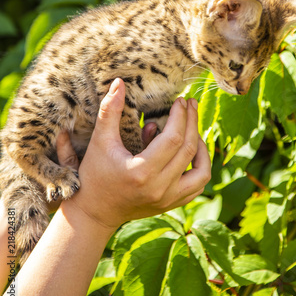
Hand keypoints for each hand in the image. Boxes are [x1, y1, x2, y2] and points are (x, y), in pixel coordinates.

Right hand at [69, 78, 210, 233]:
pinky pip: (198, 185)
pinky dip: (201, 166)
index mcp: (141, 171)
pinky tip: (193, 151)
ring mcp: (168, 199)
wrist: (94, 213)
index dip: (180, 116)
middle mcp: (159, 188)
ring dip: (202, 146)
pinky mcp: (171, 204)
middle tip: (190, 104)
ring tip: (193, 127)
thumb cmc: (94, 174)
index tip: (180, 101)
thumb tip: (119, 82)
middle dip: (192, 122)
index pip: (174, 139)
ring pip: (202, 170)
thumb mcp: (99, 141)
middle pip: (190, 150)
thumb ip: (110, 111)